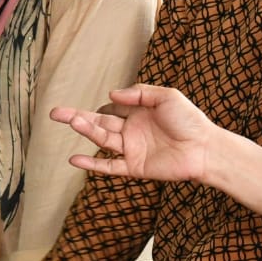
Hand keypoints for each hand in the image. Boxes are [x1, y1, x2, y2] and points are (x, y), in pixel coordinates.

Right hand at [50, 85, 215, 184]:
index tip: (107, 105)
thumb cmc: (191, 120)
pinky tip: (74, 159)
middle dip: (78, 117)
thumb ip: (139, 93)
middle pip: (99, 123)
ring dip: (85, 131)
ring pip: (102, 140)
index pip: (113, 109)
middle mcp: (132, 131)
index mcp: (139, 113)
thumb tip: (111, 95)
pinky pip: (109, 166)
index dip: (106, 107)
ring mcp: (132, 149)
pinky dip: (92, 165)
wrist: (205, 149)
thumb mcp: (167, 96)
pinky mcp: (135, 167)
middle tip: (56, 113)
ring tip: (69, 121)